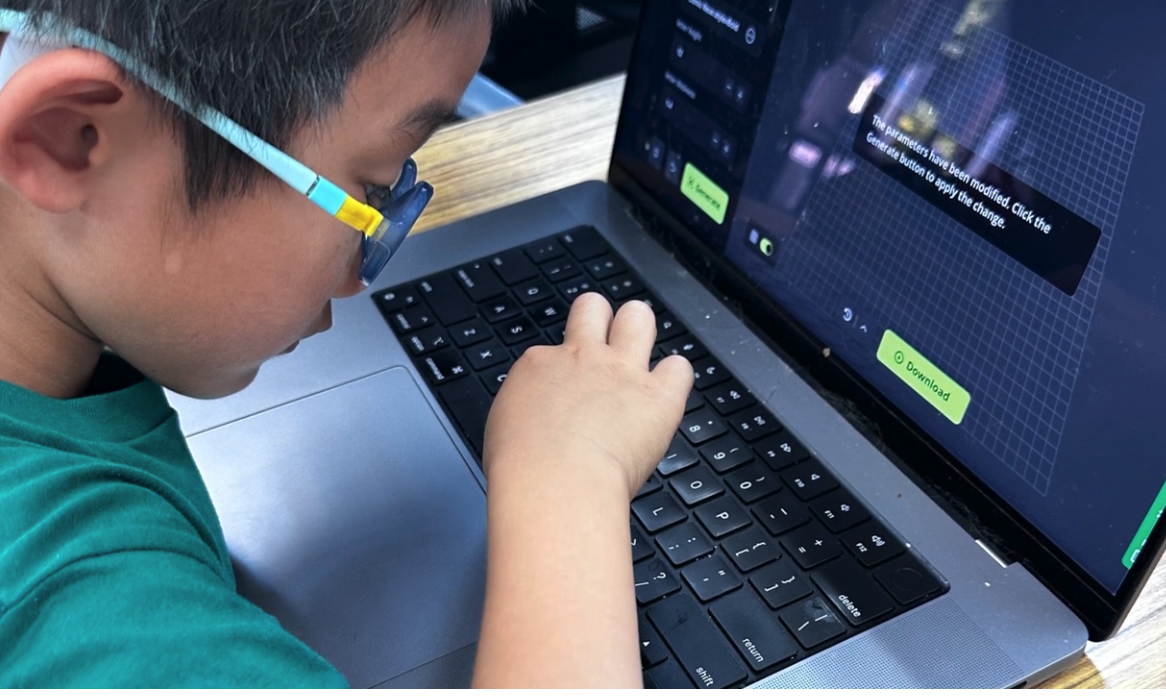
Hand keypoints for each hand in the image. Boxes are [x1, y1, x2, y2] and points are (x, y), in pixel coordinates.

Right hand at [482, 292, 693, 498]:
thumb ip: (526, 414)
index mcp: (541, 366)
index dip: (562, 369)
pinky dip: (675, 379)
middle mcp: (583, 358)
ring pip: (639, 319)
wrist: (554, 480)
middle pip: (593, 308)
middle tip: (604, 343)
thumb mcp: (502, 430)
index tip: (565, 391)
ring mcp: (623, 372)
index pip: (555, 351)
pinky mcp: (659, 396)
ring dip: (640, 331)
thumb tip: (534, 422)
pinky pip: (679, 369)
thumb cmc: (523, 468)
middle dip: (600, 318)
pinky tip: (665, 394)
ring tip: (638, 354)